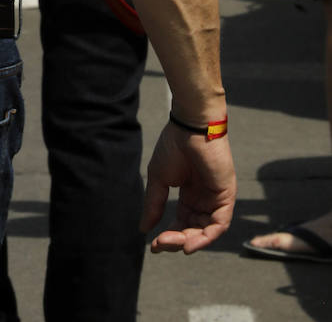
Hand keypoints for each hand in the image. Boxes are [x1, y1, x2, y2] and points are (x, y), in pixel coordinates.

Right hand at [141, 119, 235, 252]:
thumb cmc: (173, 146)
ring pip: (205, 231)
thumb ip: (154, 204)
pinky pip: (219, 224)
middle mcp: (204, 199)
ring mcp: (216, 199)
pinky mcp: (226, 196)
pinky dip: (206, 237)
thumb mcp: (159, 178)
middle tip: (160, 244)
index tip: (153, 245)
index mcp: (189, 194)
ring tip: (172, 243)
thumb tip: (143, 229)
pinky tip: (190, 244)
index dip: (169, 236)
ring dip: (189, 241)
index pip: (181, 223)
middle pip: (193, 230)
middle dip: (176, 240)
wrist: (190, 126)